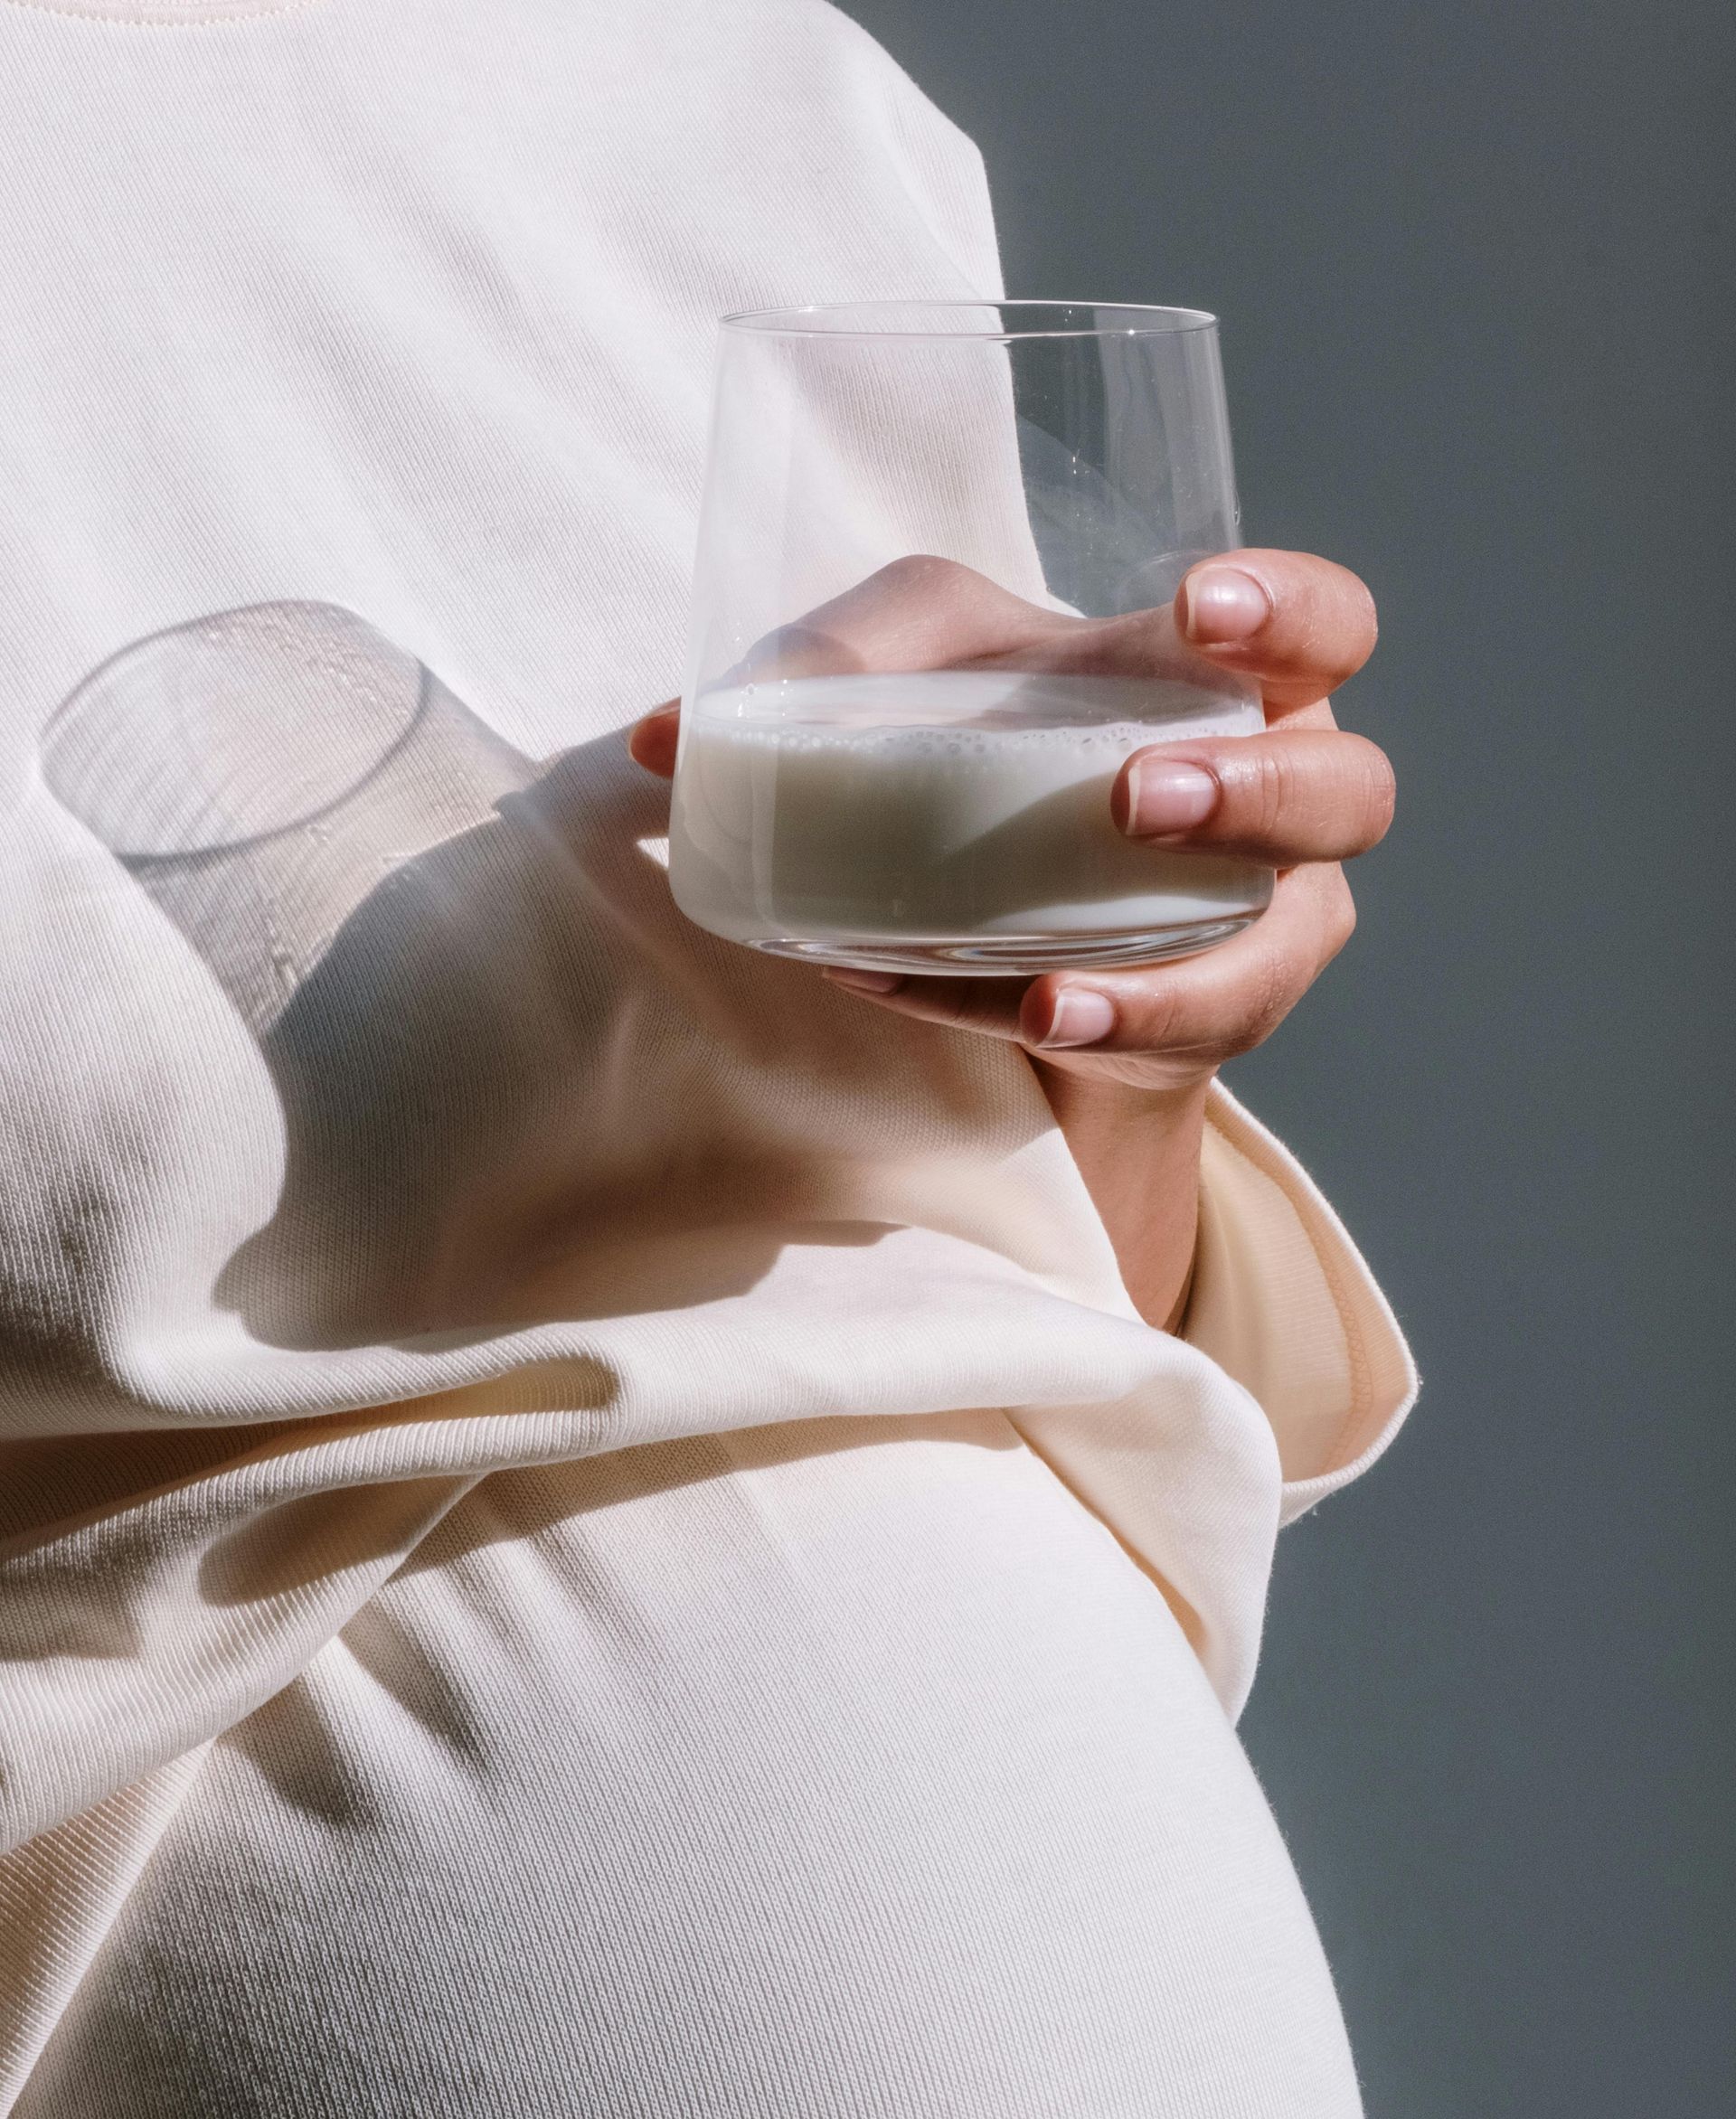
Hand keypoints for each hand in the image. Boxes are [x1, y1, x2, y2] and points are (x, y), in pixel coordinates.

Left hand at [630, 549, 1391, 1323]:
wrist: (1020, 968)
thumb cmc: (984, 798)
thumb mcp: (909, 719)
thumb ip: (812, 693)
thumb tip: (662, 742)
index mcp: (1217, 690)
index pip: (1322, 626)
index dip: (1291, 608)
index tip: (1200, 605)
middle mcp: (1272, 805)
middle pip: (1347, 790)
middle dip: (1260, 792)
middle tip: (1130, 799)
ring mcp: (1259, 928)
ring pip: (1290, 939)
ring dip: (1178, 964)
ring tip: (1052, 990)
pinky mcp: (1209, 1027)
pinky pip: (1176, 1035)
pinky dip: (1093, 1027)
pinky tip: (1021, 1022)